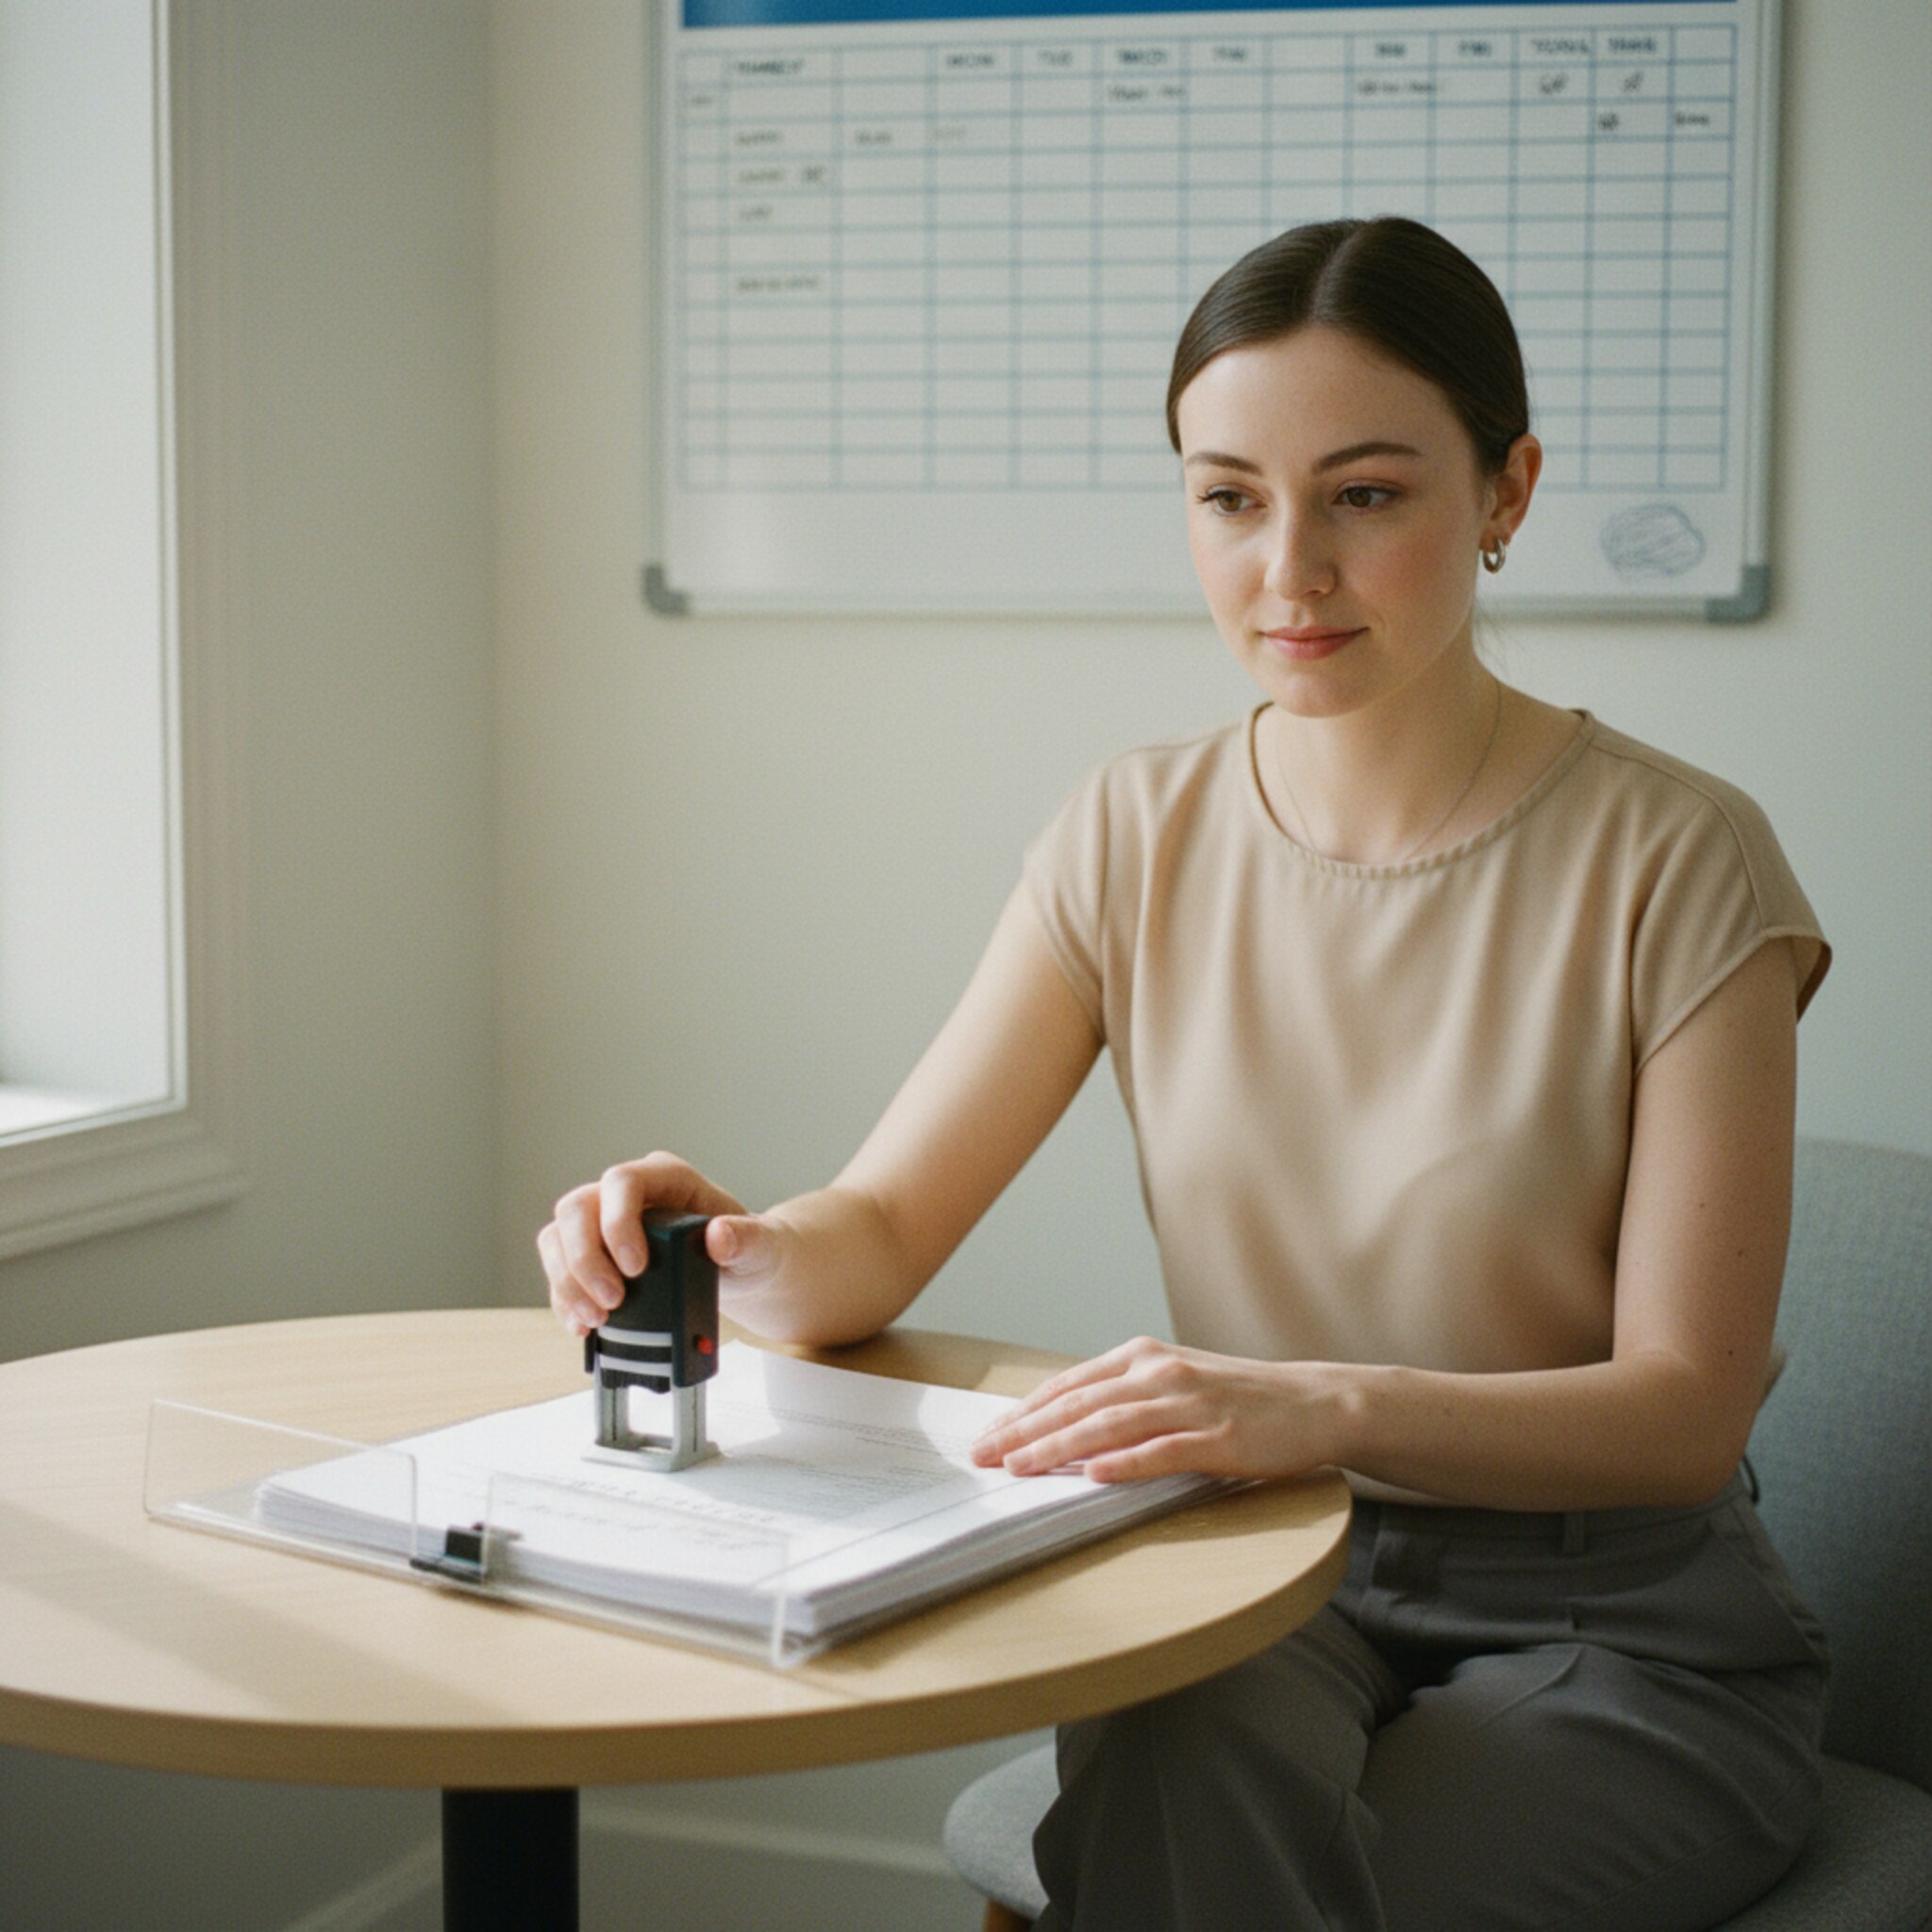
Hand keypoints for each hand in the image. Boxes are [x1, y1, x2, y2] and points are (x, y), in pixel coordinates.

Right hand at [537, 1152, 781, 1336]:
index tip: (635, 1268)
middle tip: (612, 1302)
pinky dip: (565, 1299)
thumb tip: (720, 1235)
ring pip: (558, 1237)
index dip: (617, 1222)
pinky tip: (583, 1324)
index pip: (623, 1182)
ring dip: (568, 1282)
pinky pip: (559, 1269)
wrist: (744, 1274)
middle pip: (578, 1208)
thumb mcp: (761, 1246)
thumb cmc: (751, 1250)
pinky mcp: (593, 1254)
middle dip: (584, 1259)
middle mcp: (629, 1194)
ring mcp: (605, 1222)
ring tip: (597, 1318)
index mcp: (668, 1178)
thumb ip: (747, 1239)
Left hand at [968, 1336, 1343, 1483]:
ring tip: (1020, 1466)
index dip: (1023, 1412)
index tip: (986, 1437)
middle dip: (1025, 1432)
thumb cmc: (1238, 1399)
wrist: (1313, 1402)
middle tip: (982, 1456)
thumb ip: (1124, 1399)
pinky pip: (1163, 1451)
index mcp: (1142, 1358)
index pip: (1068, 1386)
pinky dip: (1125, 1463)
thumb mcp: (1174, 1384)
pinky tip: (1093, 1474)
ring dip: (1059, 1447)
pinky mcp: (1219, 1439)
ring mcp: (1189, 1405)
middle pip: (1078, 1404)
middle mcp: (1160, 1374)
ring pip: (1110, 1426)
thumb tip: (1065, 1429)